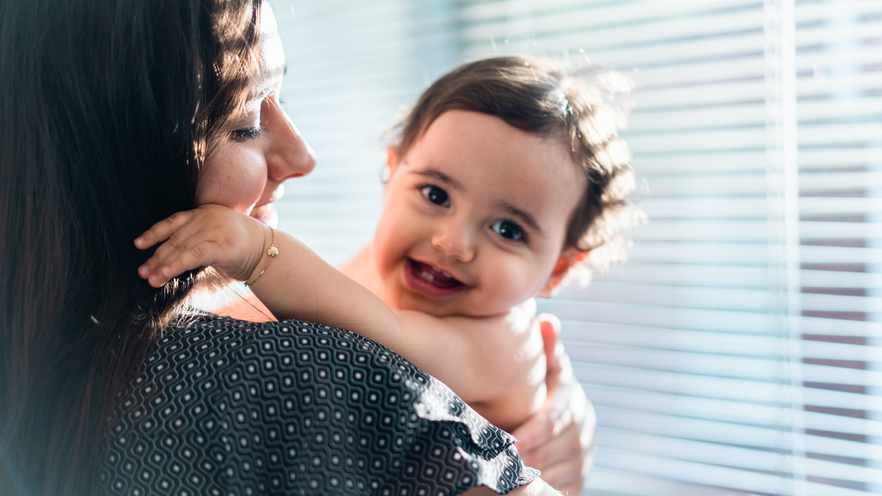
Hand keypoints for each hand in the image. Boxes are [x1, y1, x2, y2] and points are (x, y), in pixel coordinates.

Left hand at [135, 204, 267, 285]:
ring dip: (163, 265)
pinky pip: (193, 256)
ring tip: (151, 279)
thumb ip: (196, 239)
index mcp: (205, 211)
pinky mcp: (223, 246)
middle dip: (156, 256)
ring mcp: (216, 229)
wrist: (269, 253)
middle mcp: (209, 217)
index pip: (173, 221)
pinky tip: (165, 273)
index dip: (154, 233)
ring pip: (181, 248)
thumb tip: (168, 256)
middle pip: (175, 238)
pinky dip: (176, 265)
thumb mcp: (217, 236)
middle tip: (143, 272)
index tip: (138, 244)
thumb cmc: (242, 248)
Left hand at [510, 314, 595, 494]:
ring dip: (532, 477)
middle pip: (554, 449)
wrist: (560, 420)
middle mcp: (583, 431)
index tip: (509, 441)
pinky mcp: (579, 480)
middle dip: (527, 456)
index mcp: (572, 402)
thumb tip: (547, 320)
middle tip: (499, 462)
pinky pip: (561, 490)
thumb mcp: (545, 368)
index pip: (554, 419)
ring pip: (557, 472)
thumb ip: (546, 349)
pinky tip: (520, 491)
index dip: (532, 432)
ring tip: (503, 479)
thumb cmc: (542, 388)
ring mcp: (583, 458)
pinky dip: (541, 492)